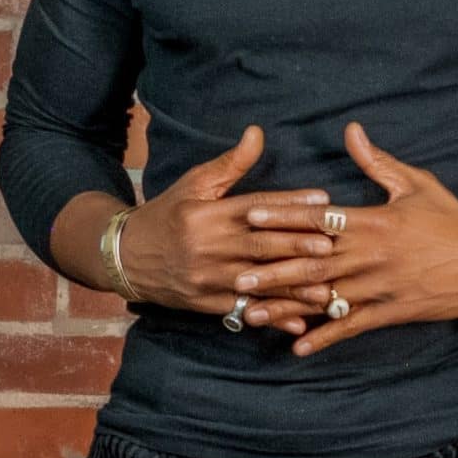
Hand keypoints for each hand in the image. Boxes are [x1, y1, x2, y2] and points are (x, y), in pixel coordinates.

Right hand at [111, 125, 334, 315]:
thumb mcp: (194, 184)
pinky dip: (271, 318)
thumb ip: (230, 164)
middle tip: (332, 245)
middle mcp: (209, 247)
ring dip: (293, 288)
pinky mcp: (207, 303)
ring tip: (326, 289)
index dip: (289, 204)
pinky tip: (296, 324)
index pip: (255, 207)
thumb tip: (258, 133)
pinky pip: (244, 310)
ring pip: (257, 282)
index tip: (322, 200)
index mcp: (208, 214)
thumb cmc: (167, 214)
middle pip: (260, 246)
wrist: (125, 257)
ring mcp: (208, 278)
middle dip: (297, 246)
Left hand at [242, 124, 457, 353]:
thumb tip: (351, 130)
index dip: (282, 218)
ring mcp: (381, 286)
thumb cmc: (452, 219)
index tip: (249, 217)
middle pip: (313, 263)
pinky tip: (297, 346)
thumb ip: (377, 162)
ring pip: (325, 297)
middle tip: (234, 274)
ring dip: (287, 306)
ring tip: (251, 312)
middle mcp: (372, 255)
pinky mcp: (392, 311)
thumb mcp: (416, 184)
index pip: (319, 219)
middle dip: (272, 268)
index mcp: (375, 221)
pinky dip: (324, 337)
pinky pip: (352, 326)